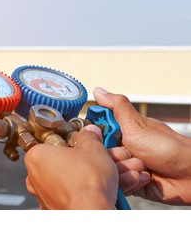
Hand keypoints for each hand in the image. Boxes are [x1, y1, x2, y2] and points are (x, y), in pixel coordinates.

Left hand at [24, 125, 117, 208]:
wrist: (91, 214)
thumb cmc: (85, 182)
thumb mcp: (92, 148)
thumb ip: (90, 137)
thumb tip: (90, 133)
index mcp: (36, 157)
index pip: (53, 142)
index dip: (74, 140)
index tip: (87, 140)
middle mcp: (36, 177)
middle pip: (71, 162)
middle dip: (97, 159)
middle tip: (112, 155)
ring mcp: (47, 195)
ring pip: (79, 178)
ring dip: (104, 173)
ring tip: (126, 170)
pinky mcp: (60, 208)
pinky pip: (81, 194)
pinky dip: (100, 190)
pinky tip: (121, 186)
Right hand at [94, 87, 190, 204]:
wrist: (190, 175)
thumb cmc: (167, 147)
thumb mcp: (136, 124)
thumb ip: (117, 107)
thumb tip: (98, 90)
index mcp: (121, 132)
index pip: (95, 134)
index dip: (95, 138)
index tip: (102, 139)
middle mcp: (121, 149)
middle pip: (98, 155)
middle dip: (113, 157)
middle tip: (129, 154)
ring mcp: (126, 167)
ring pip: (107, 171)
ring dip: (124, 171)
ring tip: (142, 169)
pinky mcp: (130, 184)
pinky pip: (117, 186)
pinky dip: (130, 184)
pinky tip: (145, 179)